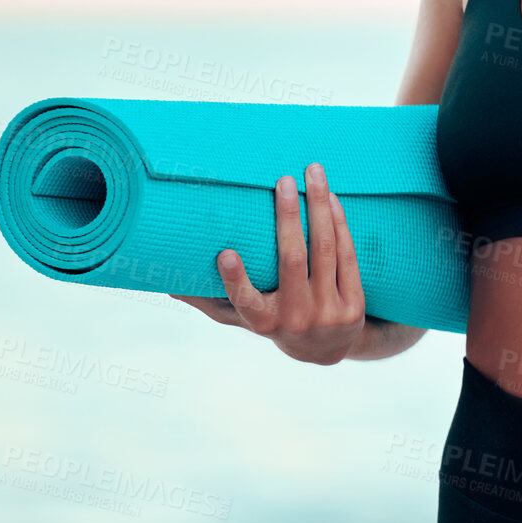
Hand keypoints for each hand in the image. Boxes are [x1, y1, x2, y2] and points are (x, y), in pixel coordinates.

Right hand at [169, 163, 365, 363]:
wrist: (328, 348)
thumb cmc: (275, 321)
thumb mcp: (243, 318)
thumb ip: (210, 300)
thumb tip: (168, 282)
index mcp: (263, 321)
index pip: (245, 301)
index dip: (235, 279)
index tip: (225, 253)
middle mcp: (295, 318)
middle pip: (293, 263)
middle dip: (288, 218)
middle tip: (283, 181)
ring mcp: (328, 312)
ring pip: (325, 252)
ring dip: (319, 209)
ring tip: (313, 174)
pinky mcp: (354, 305)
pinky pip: (347, 255)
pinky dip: (339, 224)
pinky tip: (331, 199)